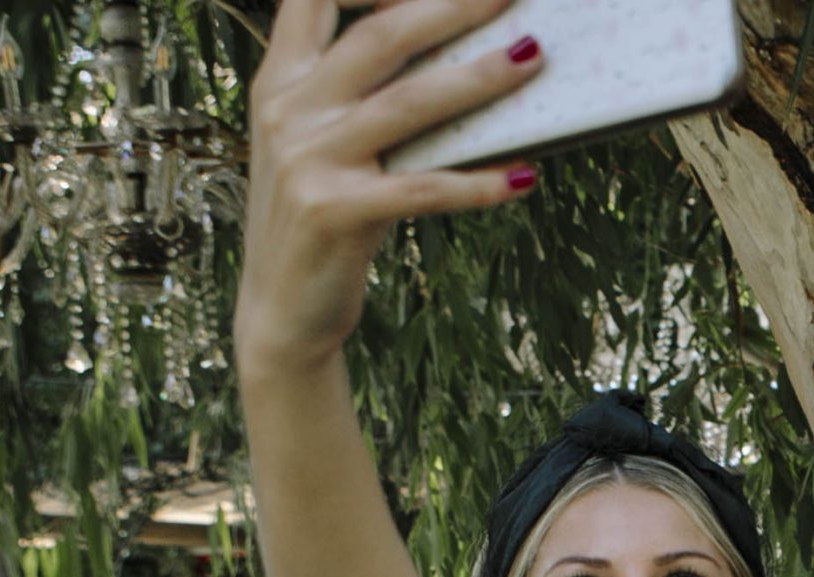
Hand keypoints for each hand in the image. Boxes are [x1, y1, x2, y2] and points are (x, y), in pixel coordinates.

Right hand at [235, 0, 545, 371]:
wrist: (281, 309)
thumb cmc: (322, 217)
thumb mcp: (325, 145)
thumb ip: (364, 98)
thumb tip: (456, 59)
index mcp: (281, 80)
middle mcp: (288, 108)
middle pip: (381, 35)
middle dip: (452, 6)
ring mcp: (307, 158)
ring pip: (408, 102)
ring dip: (479, 78)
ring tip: (532, 58)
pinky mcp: (333, 212)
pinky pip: (422, 189)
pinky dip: (476, 184)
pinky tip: (521, 179)